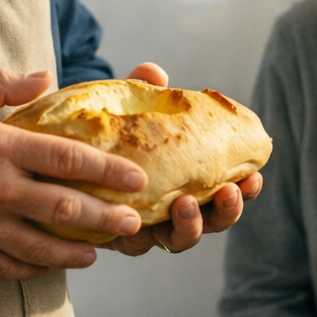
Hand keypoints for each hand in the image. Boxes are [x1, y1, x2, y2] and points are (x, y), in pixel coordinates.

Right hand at [0, 68, 149, 279]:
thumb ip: (5, 83)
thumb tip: (48, 77)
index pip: (66, 159)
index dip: (107, 170)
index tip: (136, 178)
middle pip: (63, 208)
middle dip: (105, 217)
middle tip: (134, 222)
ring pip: (42, 246)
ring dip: (78, 251)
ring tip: (103, 249)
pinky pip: (11, 265)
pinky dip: (39, 268)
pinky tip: (59, 263)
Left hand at [106, 61, 263, 257]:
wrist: (62, 158)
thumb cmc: (106, 134)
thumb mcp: (127, 110)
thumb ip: (142, 93)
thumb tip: (155, 73)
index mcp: (189, 180)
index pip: (225, 190)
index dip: (245, 189)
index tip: (253, 176)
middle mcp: (173, 209)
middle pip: (212, 221)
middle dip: (227, 212)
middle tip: (229, 193)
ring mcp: (147, 226)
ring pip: (180, 239)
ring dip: (191, 225)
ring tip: (187, 204)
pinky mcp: (116, 236)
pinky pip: (134, 244)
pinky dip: (141, 236)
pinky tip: (139, 222)